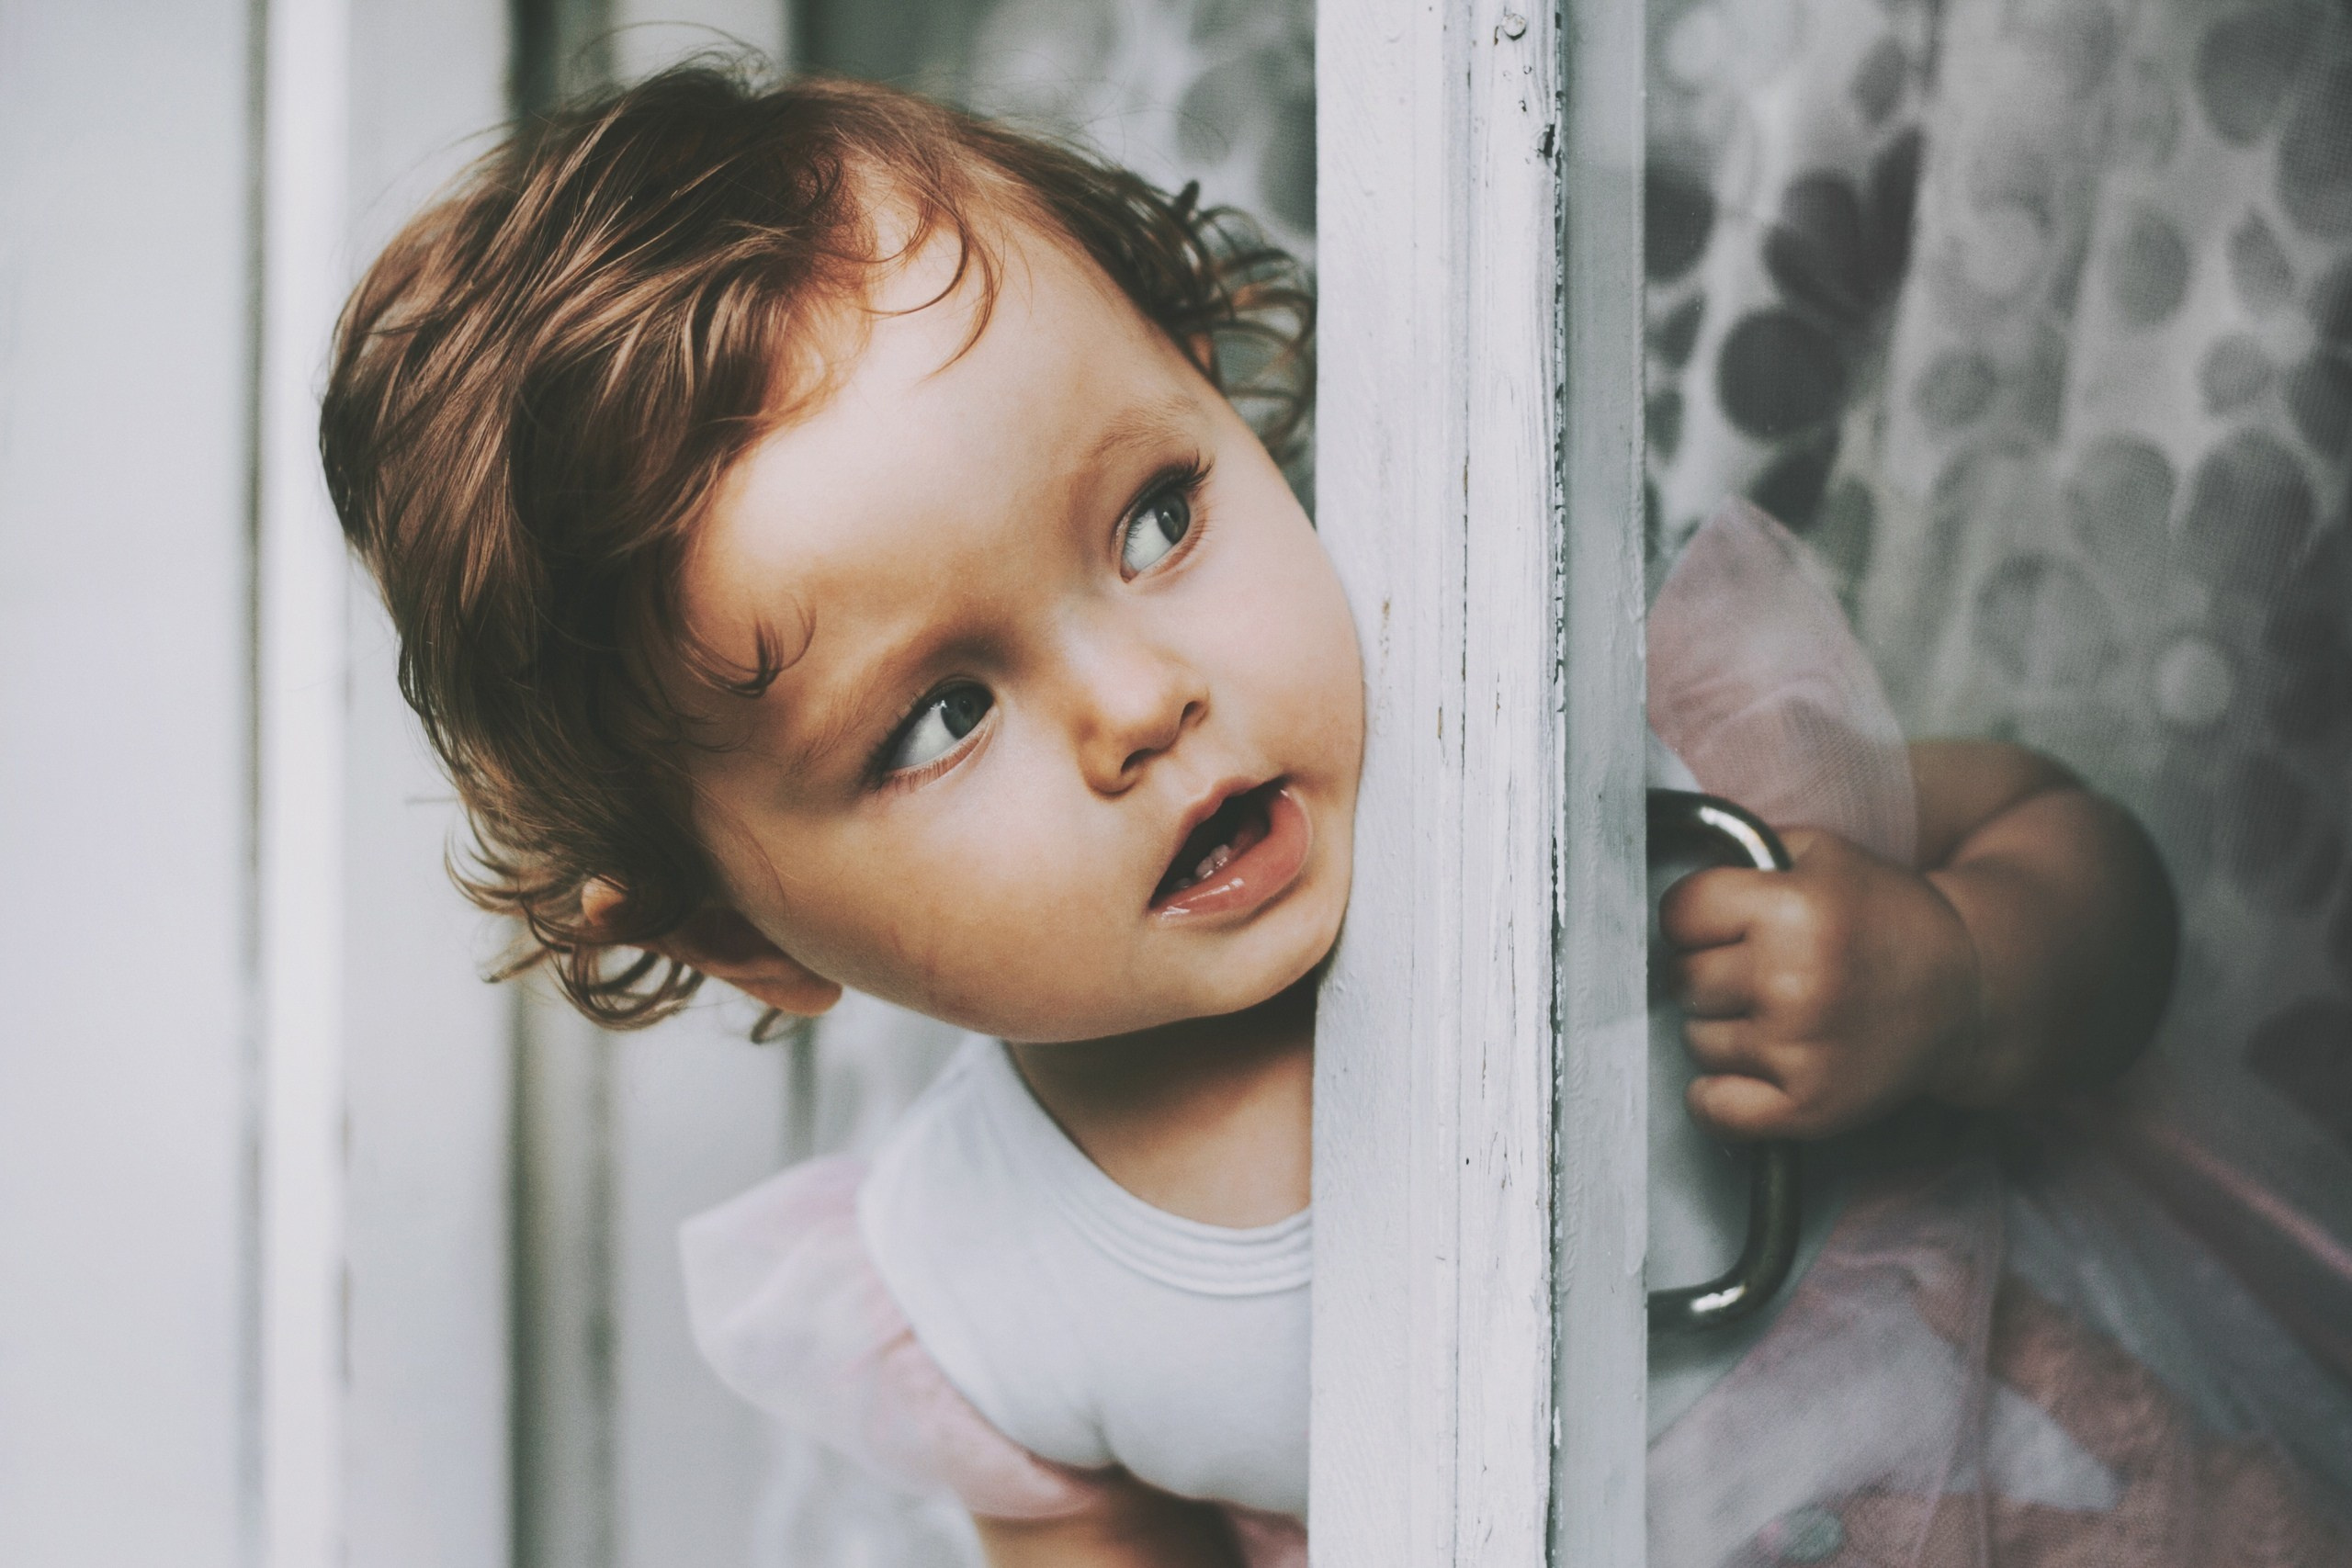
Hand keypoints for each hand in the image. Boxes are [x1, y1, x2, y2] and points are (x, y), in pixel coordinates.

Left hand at [1658, 827, 1986, 1139]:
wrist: (1968, 989)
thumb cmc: (1885, 918)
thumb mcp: (1823, 855)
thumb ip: (1744, 856)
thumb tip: (1673, 879)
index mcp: (1795, 910)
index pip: (1680, 913)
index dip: (1693, 917)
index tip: (1716, 924)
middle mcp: (1794, 980)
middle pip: (1683, 979)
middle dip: (1707, 971)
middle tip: (1753, 970)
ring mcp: (1801, 1048)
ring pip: (1696, 1040)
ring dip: (1721, 1028)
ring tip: (1774, 1012)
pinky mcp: (1811, 1106)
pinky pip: (1714, 1107)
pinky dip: (1717, 1095)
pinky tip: (1748, 1068)